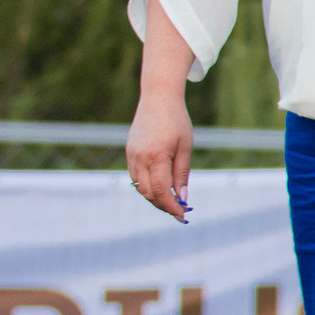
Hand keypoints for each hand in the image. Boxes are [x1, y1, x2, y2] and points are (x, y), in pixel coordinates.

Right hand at [125, 91, 193, 222]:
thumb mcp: (185, 148)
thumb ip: (182, 174)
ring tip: (171, 202)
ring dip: (154, 198)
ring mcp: (131, 155)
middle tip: (179, 211)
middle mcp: (139, 158)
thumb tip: (183, 198)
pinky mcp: (128, 153)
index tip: (182, 216)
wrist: (158, 99)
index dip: (171, 207)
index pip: (162, 191)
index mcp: (156, 156)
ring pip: (140, 187)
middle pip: (148, 193)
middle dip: (163, 205)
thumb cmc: (177, 122)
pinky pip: (135, 177)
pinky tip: (160, 188)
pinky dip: (146, 186)